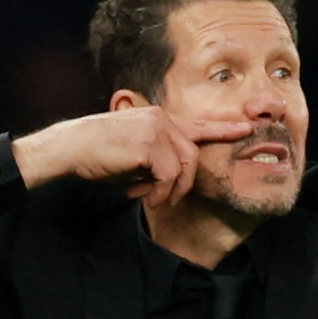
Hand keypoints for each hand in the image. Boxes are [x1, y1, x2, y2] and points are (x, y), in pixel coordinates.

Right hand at [10, 107, 252, 205]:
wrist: (70, 148)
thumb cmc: (99, 156)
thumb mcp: (135, 156)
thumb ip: (159, 161)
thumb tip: (173, 183)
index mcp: (159, 119)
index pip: (198, 124)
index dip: (224, 128)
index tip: (247, 128)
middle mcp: (161, 118)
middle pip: (193, 156)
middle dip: (183, 184)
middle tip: (163, 199)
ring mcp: (156, 128)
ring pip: (183, 167)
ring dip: (169, 191)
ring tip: (149, 198)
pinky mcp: (149, 143)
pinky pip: (167, 175)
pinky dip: (157, 192)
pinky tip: (139, 195)